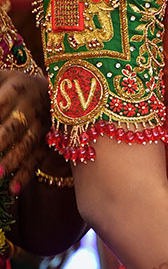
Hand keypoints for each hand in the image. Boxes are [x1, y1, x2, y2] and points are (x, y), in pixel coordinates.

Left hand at [0, 70, 49, 191]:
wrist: (61, 88)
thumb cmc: (17, 85)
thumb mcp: (2, 78)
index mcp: (17, 87)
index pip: (1, 103)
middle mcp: (33, 106)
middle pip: (14, 125)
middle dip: (0, 140)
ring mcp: (43, 125)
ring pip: (27, 144)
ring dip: (12, 160)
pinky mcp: (50, 141)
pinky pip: (39, 159)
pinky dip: (27, 175)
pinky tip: (13, 189)